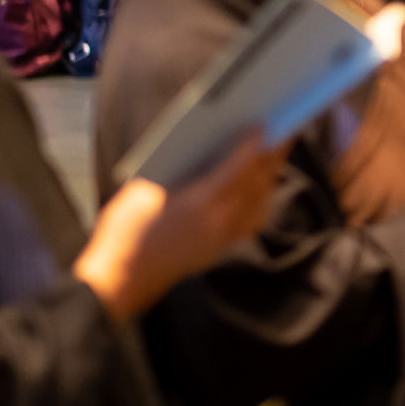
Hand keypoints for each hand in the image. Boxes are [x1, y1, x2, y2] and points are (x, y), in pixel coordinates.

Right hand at [75, 132, 285, 323]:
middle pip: (255, 182)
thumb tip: (206, 150)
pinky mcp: (221, 248)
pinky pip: (252, 218)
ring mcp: (222, 238)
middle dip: (272, 155)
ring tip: (276, 152)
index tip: (263, 125)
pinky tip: (262, 184)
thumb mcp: (145, 191)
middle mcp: (218, 222)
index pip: (237, 168)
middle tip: (284, 130)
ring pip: (259, 201)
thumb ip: (180, 171)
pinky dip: (261, 197)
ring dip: (270, 175)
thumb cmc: (125, 229)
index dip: (252, 145)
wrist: (120, 280)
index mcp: (197, 203)